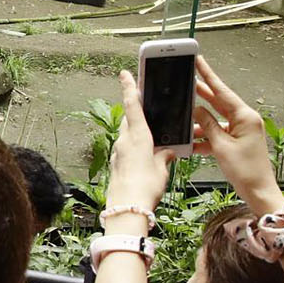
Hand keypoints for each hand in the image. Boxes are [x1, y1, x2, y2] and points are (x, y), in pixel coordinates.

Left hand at [103, 71, 173, 231]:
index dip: (129, 88)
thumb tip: (167, 152)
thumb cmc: (145, 187)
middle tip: (145, 107)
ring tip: (152, 138)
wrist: (126, 208)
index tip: (125, 74)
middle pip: (130, 119)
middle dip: (136, 112)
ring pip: (127, 135)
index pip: (132, 106)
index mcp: (138, 136)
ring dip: (137, 133)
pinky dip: (134, 148)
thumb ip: (164, 157)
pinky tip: (144, 157)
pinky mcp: (116, 164)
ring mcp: (118, 153)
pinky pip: (126, 150)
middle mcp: (125, 141)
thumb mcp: (161, 169)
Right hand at [192, 56, 281, 212]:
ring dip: (199, 123)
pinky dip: (204, 137)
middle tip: (185, 80)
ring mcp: (241, 131)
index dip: (208, 75)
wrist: (258, 192)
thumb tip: (196, 110)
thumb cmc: (246, 171)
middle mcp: (244, 120)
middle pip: (218, 102)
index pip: (222, 91)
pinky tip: (190, 142)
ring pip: (214, 120)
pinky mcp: (236, 141)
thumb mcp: (221, 146)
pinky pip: (217, 133)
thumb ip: (207, 125)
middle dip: (200, 94)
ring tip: (181, 121)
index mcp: (245, 116)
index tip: (198, 60)